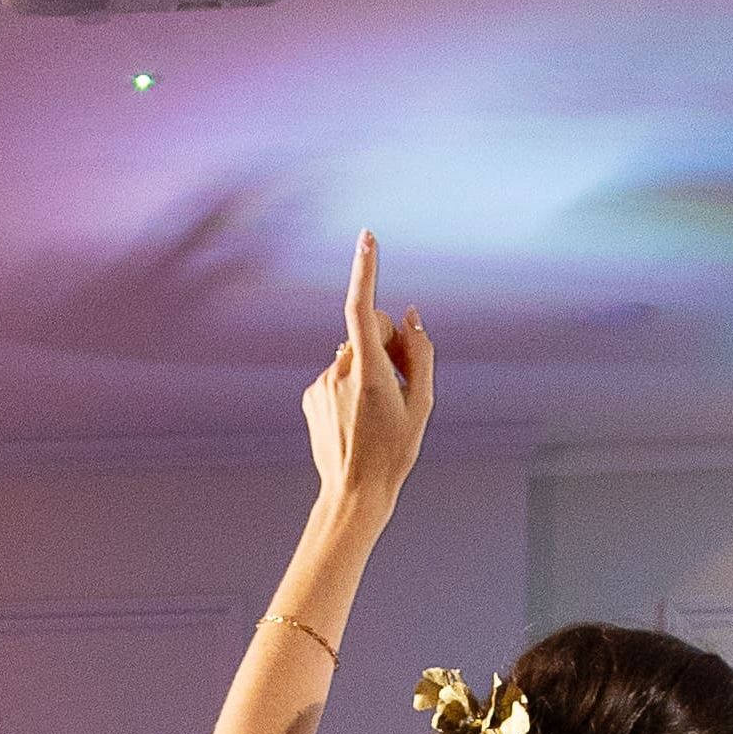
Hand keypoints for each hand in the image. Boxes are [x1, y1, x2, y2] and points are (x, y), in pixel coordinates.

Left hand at [301, 232, 433, 514]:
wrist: (353, 495)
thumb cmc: (394, 452)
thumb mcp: (422, 404)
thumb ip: (420, 354)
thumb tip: (409, 315)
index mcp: (369, 373)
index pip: (362, 308)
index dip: (366, 271)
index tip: (367, 239)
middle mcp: (338, 373)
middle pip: (367, 331)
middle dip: (386, 342)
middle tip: (402, 380)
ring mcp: (320, 385)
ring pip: (352, 354)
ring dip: (368, 368)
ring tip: (376, 411)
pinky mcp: (311, 397)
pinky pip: (337, 374)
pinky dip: (351, 385)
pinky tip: (357, 418)